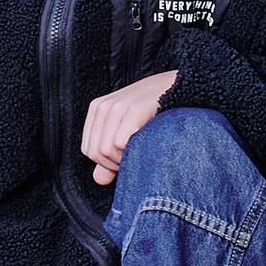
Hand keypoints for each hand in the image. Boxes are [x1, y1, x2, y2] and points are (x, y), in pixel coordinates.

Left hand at [82, 68, 178, 187]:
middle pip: (97, 152)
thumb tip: (98, 179)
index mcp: (97, 109)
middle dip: (116, 164)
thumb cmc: (152, 112)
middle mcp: (103, 106)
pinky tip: (147, 146)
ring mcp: (118, 106)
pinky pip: (121, 143)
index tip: (127, 160)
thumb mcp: (126, 130)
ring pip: (107, 150)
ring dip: (126, 160)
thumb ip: (111, 155)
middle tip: (137, 158)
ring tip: (142, 151)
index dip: (106, 163)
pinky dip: (133, 152)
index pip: (88, 150)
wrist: (177, 86)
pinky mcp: (134, 109)